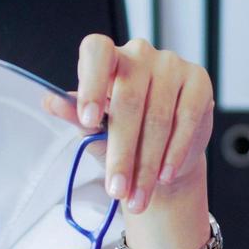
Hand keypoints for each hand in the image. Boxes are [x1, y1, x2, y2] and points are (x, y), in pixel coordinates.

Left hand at [42, 36, 214, 214]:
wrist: (163, 152)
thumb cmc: (122, 134)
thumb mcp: (94, 128)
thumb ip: (76, 115)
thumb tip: (50, 102)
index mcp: (107, 57)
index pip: (97, 52)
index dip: (91, 83)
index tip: (87, 121)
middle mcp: (139, 53)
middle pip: (128, 100)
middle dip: (122, 153)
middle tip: (116, 190)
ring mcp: (171, 64)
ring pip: (158, 117)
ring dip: (147, 164)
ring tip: (138, 196)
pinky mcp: (198, 81)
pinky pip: (185, 119)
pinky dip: (174, 152)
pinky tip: (164, 175)